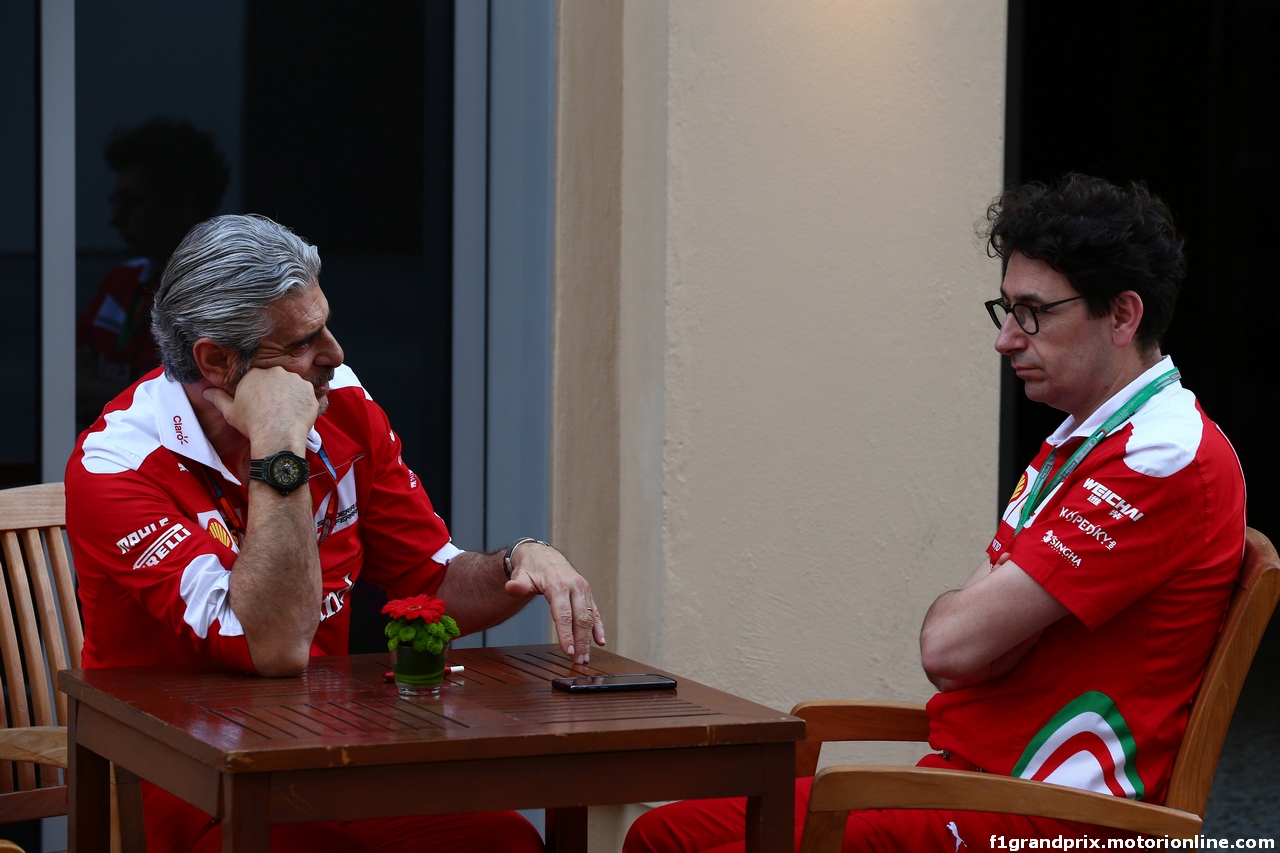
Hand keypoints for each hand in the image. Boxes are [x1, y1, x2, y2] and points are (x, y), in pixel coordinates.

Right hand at [204, 366, 318, 451]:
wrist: (276, 435)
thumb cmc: (251, 423)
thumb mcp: (230, 411)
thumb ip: (218, 398)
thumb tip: (207, 392)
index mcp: (255, 374)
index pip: (257, 378)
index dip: (259, 392)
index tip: (260, 404)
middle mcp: (276, 372)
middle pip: (276, 380)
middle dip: (275, 392)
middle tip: (274, 409)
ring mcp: (295, 380)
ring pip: (292, 386)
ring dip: (290, 396)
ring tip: (286, 413)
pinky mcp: (309, 390)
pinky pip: (306, 394)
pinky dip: (303, 402)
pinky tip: (297, 414)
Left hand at [505, 543, 605, 662]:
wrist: (543, 555)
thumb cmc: (531, 567)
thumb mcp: (521, 574)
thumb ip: (518, 584)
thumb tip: (511, 588)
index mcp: (559, 584)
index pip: (564, 614)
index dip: (566, 634)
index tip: (568, 651)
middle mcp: (575, 586)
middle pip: (580, 618)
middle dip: (581, 642)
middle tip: (579, 662)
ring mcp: (583, 590)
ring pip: (589, 617)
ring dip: (589, 639)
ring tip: (586, 658)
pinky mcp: (587, 594)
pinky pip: (595, 612)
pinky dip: (598, 627)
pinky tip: (600, 641)